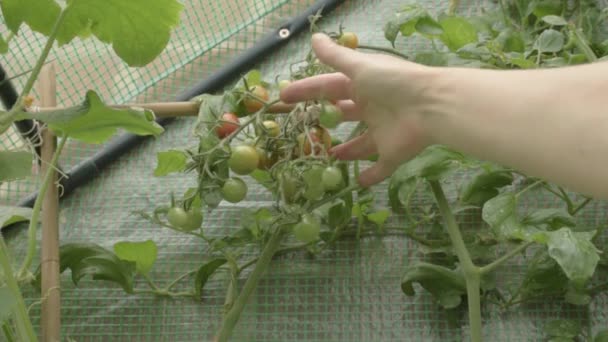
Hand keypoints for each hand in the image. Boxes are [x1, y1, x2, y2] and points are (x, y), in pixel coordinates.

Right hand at [280, 33, 443, 186]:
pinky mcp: (393, 153)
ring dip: (346, 151)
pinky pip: (380, 168)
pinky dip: (370, 177)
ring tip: (327, 156)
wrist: (431, 106)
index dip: (306, 91)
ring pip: (361, 144)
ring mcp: (383, 132)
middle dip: (326, 122)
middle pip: (344, 115)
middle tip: (302, 131)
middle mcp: (372, 108)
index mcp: (362, 86)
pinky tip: (357, 183)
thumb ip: (335, 57)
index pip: (328, 88)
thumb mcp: (359, 67)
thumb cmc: (393, 83)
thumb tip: (313, 37)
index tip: (283, 97)